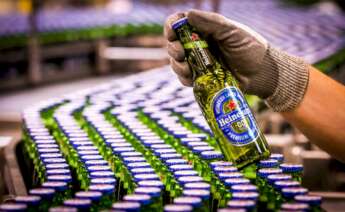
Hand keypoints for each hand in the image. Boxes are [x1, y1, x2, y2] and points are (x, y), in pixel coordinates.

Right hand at [164, 9, 308, 111]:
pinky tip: (191, 78)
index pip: (181, 24)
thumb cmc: (250, 48)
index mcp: (205, 30)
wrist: (262, 73)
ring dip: (177, 65)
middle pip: (175, 44)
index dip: (171, 27)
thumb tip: (188, 15)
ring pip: (177, 62)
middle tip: (180, 52)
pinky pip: (185, 79)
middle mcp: (199, 45)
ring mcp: (199, 63)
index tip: (171, 33)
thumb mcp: (232, 32)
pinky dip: (184, 78)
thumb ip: (211, 23)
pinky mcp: (202, 79)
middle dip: (173, 48)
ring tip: (186, 68)